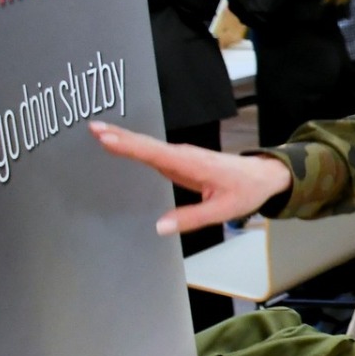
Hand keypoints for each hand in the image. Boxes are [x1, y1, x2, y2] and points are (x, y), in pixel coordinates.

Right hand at [88, 121, 292, 234]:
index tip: (107, 137)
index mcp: (192, 164)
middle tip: (92, 128)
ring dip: (123, 138)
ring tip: (97, 132)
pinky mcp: (179, 160)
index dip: (130, 145)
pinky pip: (152, 152)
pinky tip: (118, 144)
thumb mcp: (223, 210)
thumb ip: (192, 219)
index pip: (155, 153)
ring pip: (148, 146)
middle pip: (146, 145)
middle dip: (119, 136)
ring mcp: (181, 156)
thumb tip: (160, 227)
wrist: (263, 176)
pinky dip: (134, 146)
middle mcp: (183, 155)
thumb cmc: (246, 190)